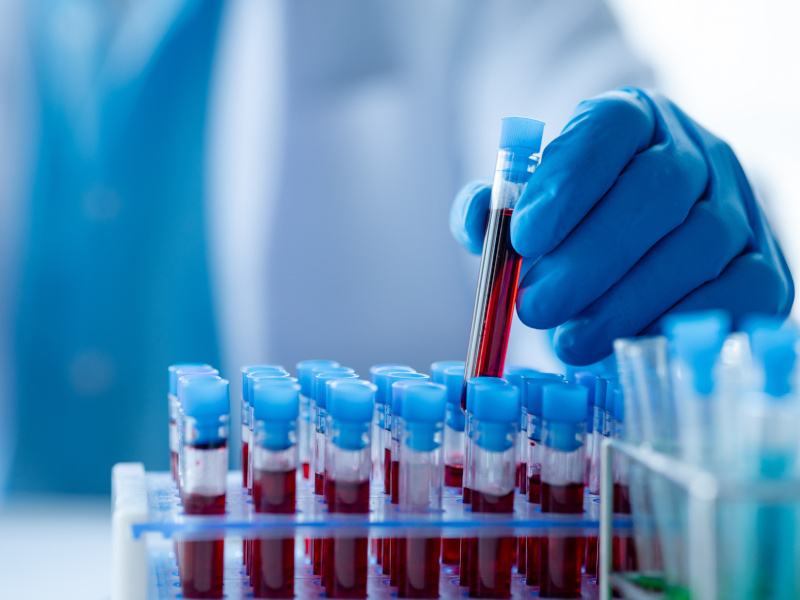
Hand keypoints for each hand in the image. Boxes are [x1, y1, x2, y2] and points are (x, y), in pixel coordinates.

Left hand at [451, 88, 793, 364]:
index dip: (568, 180)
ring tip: (567, 341)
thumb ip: (497, 211)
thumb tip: (476, 219)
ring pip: (697, 245)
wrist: (640, 252)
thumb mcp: (530, 210)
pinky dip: (677, 323)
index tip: (524, 237)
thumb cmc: (574, 230)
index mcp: (635, 120)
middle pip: (658, 189)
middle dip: (589, 258)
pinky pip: (738, 294)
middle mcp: (698, 153)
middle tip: (534, 307)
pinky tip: (627, 345)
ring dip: (625, 302)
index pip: (610, 127)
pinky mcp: (766, 268)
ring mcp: (740, 208)